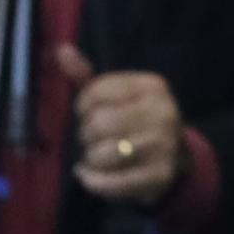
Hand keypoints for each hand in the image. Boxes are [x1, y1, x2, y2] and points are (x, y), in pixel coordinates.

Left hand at [60, 50, 188, 207]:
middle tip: (95, 139)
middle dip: (86, 135)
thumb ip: (86, 76)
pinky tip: (90, 175)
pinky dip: (92, 181)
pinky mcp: (158, 176)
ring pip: (100, 154)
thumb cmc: (134, 123)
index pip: (95, 91)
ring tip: (99, 157)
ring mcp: (163, 145)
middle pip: (97, 123)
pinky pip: (108, 182)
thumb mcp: (115, 96)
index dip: (83, 106)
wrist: (173, 159)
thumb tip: (61, 51)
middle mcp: (161, 111)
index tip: (90, 113)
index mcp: (151, 86)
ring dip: (90, 159)